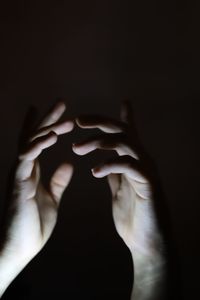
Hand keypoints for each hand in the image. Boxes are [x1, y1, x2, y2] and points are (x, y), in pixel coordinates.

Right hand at [0, 102, 73, 295]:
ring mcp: (19, 174)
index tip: (61, 112)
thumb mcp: (52, 197)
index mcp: (32, 170)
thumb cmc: (34, 224)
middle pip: (34, 136)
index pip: (39, 142)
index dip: (48, 125)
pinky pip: (28, 158)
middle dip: (47, 118)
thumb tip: (68, 164)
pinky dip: (38, 145)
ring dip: (46, 127)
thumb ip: (58, 180)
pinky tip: (51, 135)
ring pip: (30, 142)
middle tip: (62, 102)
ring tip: (63, 114)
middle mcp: (24, 168)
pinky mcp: (19, 183)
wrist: (21, 248)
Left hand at [72, 100, 165, 298]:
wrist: (147, 241)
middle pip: (121, 129)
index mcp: (132, 160)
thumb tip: (103, 163)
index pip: (122, 132)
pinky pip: (128, 165)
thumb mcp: (118, 190)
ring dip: (99, 141)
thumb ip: (113, 174)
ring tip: (76, 148)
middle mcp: (141, 159)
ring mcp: (146, 169)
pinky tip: (93, 171)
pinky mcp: (148, 182)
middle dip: (99, 122)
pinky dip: (109, 164)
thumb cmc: (133, 215)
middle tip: (77, 122)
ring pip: (124, 142)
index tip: (85, 115)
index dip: (106, 119)